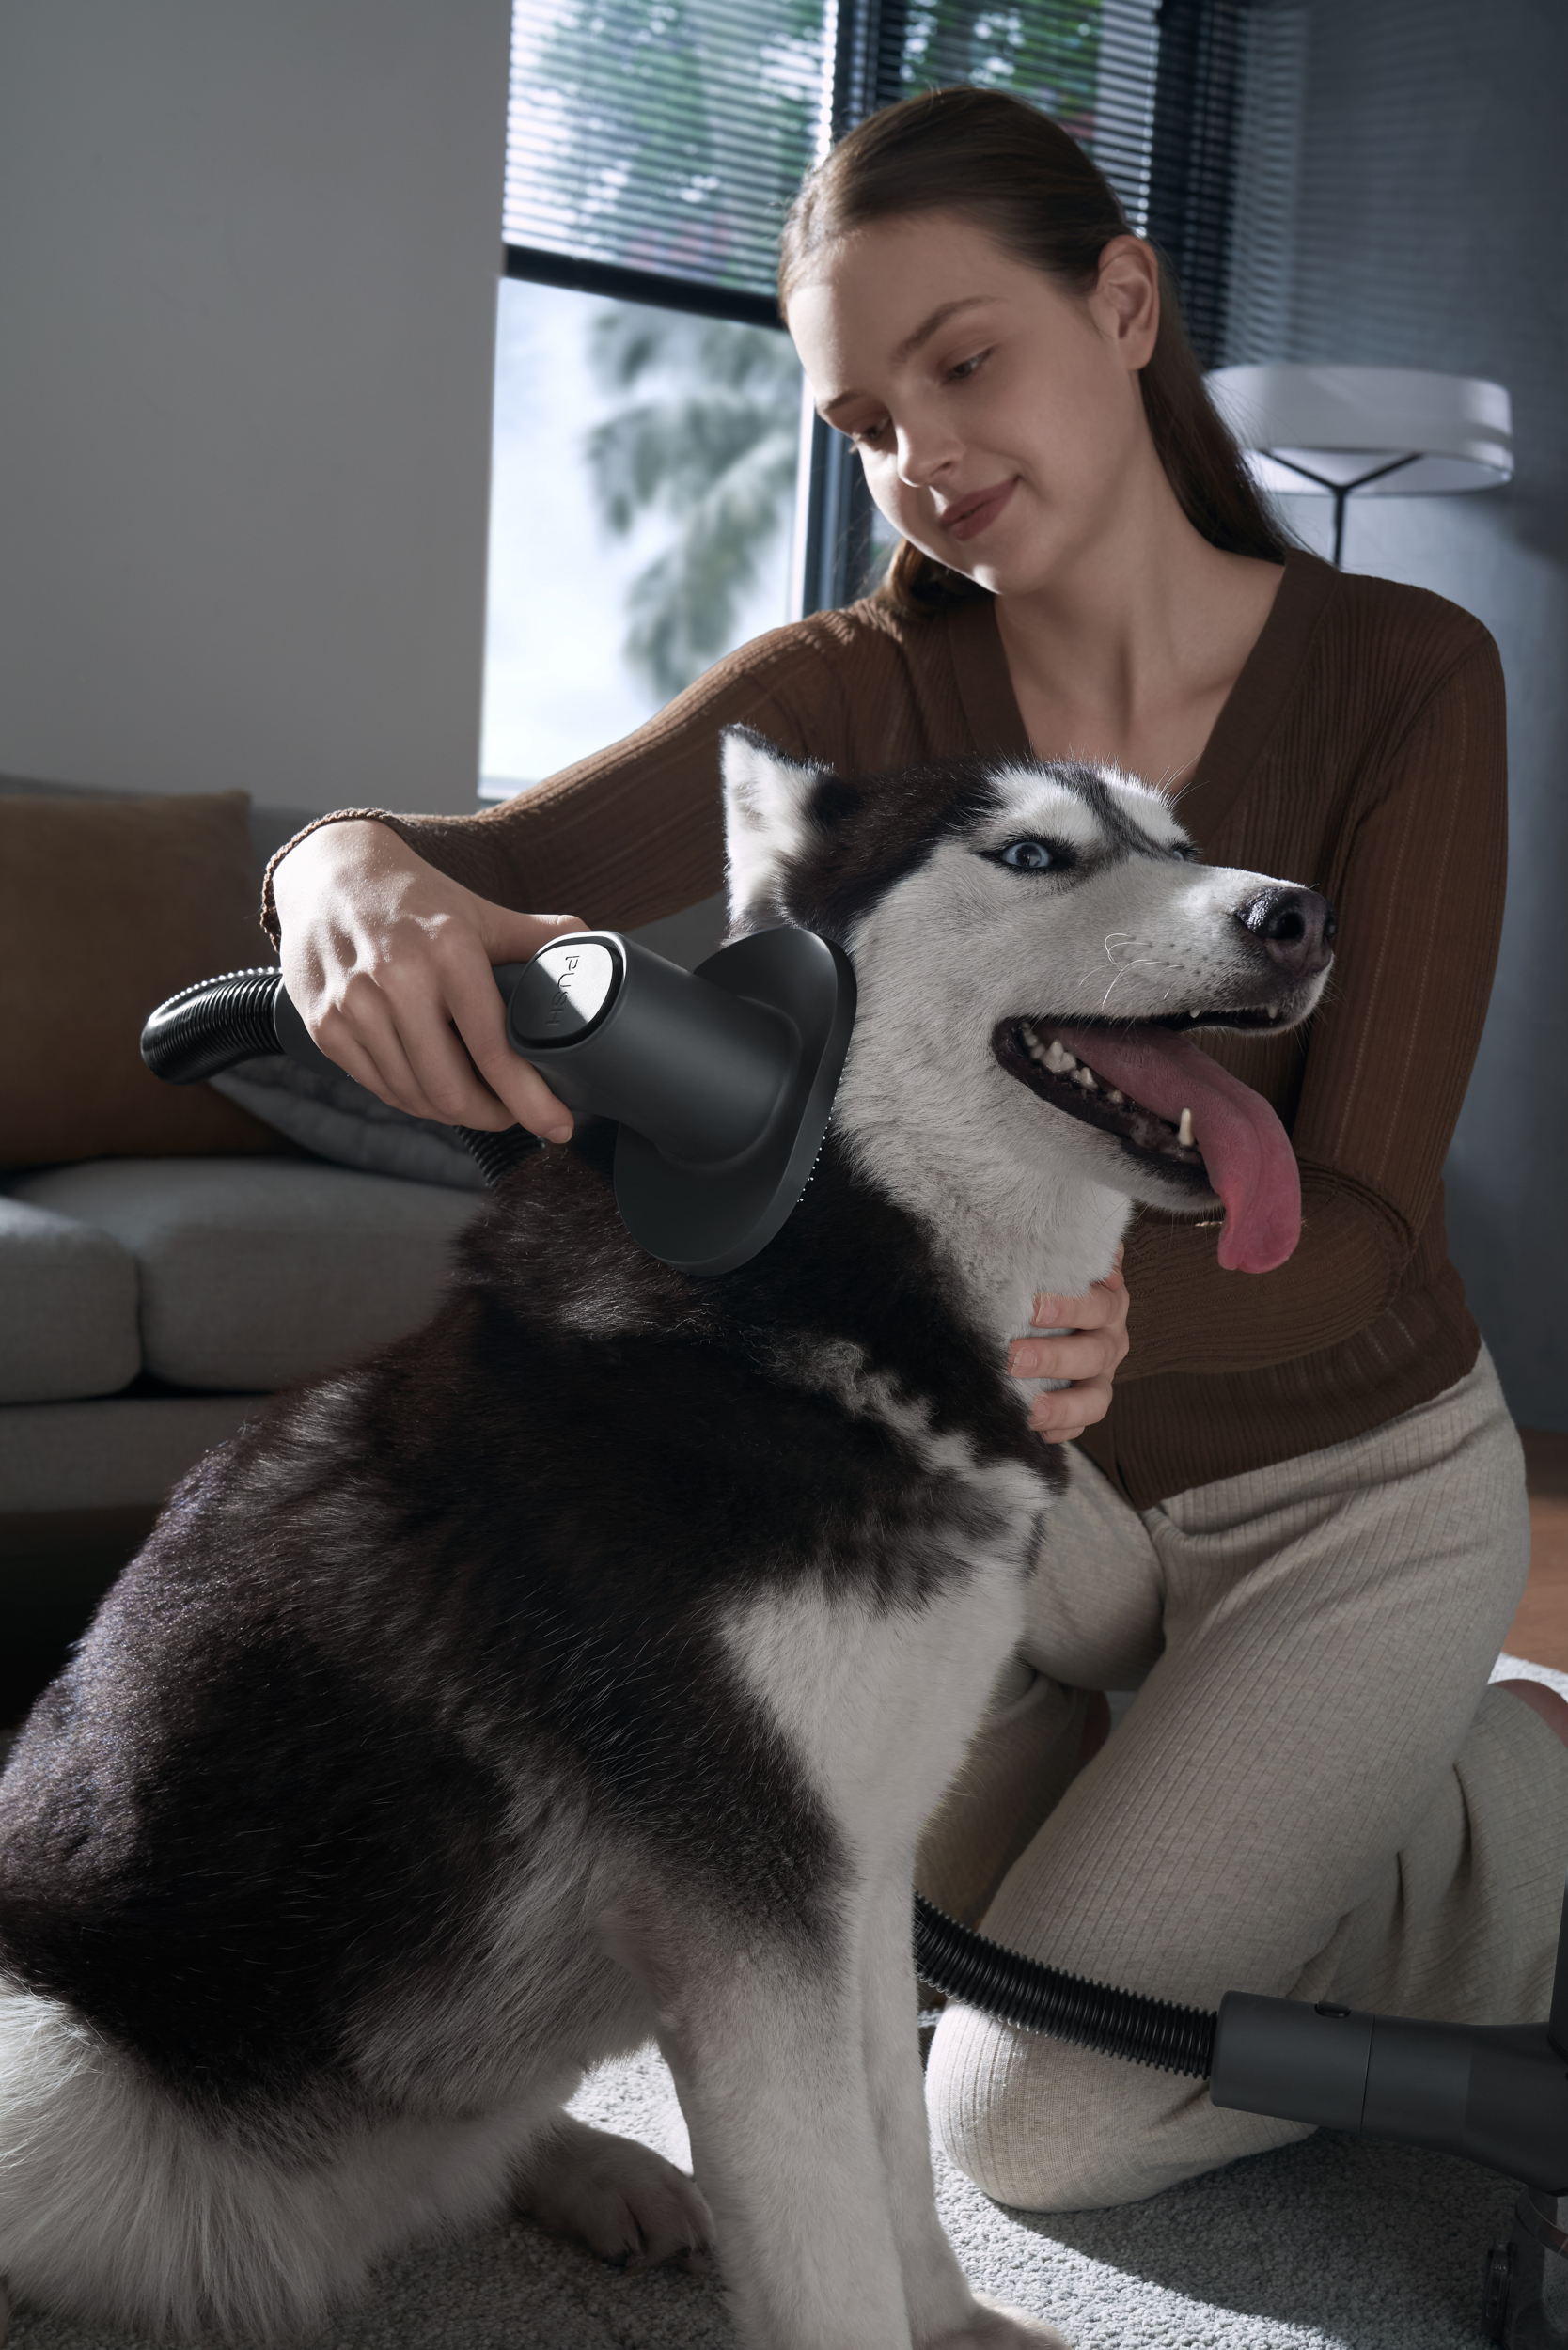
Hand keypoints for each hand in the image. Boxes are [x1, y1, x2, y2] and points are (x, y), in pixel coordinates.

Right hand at [271, 819, 585, 1137]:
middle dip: (493, 1116)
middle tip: (514, 1112)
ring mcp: (354, 1006)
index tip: (557, 1125)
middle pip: (451, 1090)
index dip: (531, 1100)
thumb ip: (539, 937)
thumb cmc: (415, 898)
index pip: (495, 1049)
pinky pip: (380, 1088)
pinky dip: (412, 1099)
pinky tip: (432, 1085)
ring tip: (477, 1101)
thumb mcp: (481, 911)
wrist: (330, 872)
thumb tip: (596, 951)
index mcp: (448, 949)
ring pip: (414, 1097)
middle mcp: (396, 978)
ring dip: (453, 1113)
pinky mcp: (325, 1026)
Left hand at [1005, 1249, 1129, 1441]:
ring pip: (1096, 1398)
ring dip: (1064, 1406)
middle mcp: (1108, 1340)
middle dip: (1054, 1357)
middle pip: (1093, 1353)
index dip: (1070, 1307)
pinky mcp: (1084, 1404)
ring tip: (1032, 1410)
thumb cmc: (1045, 1276)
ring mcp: (1099, 1376)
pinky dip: (1063, 1431)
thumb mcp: (1053, 1256)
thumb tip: (1068, 1239)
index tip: (1033, 1308)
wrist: (1044, 1302)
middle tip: (1014, 1357)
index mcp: (1107, 1301)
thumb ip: (1062, 1246)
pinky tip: (1038, 1432)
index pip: (1098, 1304)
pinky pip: (1082, 1426)